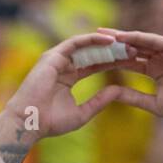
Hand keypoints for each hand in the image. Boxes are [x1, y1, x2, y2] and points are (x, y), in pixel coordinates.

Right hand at [3, 32, 131, 137]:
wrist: (29, 122)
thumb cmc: (51, 122)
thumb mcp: (82, 113)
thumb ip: (99, 101)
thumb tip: (117, 91)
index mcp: (68, 77)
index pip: (95, 65)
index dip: (113, 63)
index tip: (132, 63)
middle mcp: (63, 65)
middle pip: (93, 53)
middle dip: (113, 51)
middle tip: (133, 51)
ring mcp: (57, 59)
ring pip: (87, 45)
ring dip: (106, 44)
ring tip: (125, 45)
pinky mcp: (53, 55)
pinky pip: (77, 42)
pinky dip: (93, 39)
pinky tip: (110, 41)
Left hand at [87, 30, 162, 123]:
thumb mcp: (155, 104)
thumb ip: (134, 97)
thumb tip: (111, 95)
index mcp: (153, 70)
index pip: (126, 63)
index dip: (108, 61)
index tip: (90, 60)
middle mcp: (158, 58)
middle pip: (129, 48)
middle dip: (110, 45)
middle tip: (88, 41)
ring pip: (139, 42)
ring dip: (121, 38)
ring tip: (101, 35)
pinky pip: (155, 41)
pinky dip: (139, 38)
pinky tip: (123, 36)